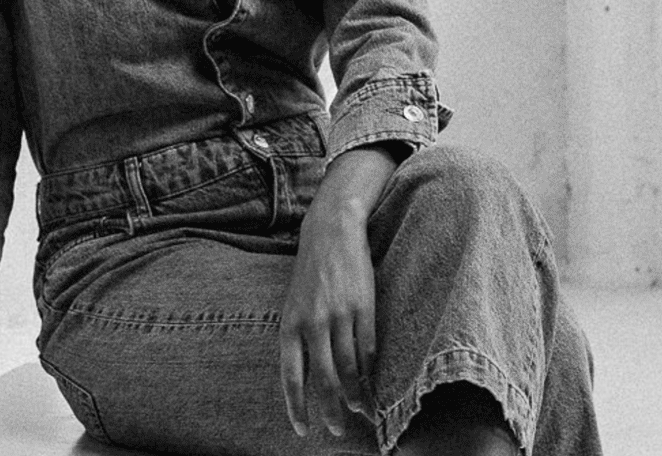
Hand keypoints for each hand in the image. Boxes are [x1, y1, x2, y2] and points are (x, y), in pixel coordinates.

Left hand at [280, 203, 376, 437]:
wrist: (330, 231)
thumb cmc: (310, 274)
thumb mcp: (294, 307)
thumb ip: (298, 341)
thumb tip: (305, 380)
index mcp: (290, 325)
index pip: (292, 377)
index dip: (297, 407)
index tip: (303, 430)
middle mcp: (313, 324)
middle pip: (323, 380)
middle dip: (331, 409)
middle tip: (338, 429)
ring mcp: (340, 316)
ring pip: (349, 368)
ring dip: (355, 393)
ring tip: (359, 409)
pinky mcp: (364, 307)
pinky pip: (368, 348)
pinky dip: (370, 369)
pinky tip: (372, 381)